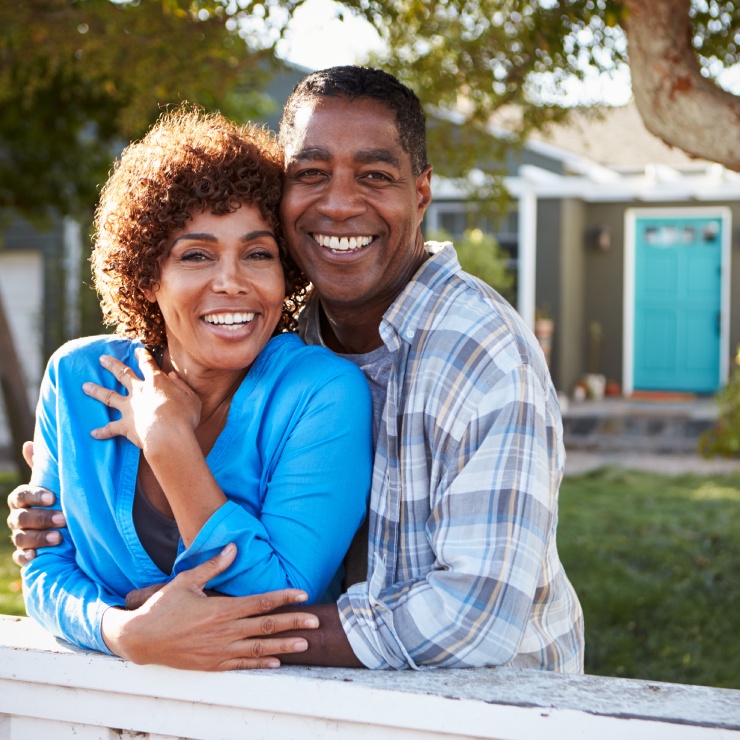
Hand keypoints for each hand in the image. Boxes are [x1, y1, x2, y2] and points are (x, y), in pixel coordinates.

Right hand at [7, 458, 65, 565]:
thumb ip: (42, 467)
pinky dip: (27, 556)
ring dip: (38, 537)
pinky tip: (37, 555)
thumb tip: (29, 443)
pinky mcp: (25, 553)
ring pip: (21, 538)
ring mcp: (20, 536)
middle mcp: (17, 517)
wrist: (64, 527)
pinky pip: (20, 557)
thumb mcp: (52, 483)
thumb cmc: (57, 499)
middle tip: (63, 519)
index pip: (21, 495)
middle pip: (22, 518)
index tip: (52, 497)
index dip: (35, 496)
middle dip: (42, 518)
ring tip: (59, 537)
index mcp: (22, 499)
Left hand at [83, 348, 200, 451]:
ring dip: (96, 390)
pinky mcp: (125, 426)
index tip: (137, 349)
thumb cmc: (184, 416)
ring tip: (84, 386)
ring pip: (109, 396)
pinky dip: (102, 431)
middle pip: (123, 374)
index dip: (143, 355)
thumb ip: (181, 385)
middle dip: (112, 365)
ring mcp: (130, 408)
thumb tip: (173, 376)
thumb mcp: (191, 397)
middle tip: (101, 358)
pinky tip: (93, 433)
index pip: (148, 364)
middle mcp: (139, 391)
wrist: (168, 435)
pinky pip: (111, 428)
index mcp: (157, 382)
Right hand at [104, 543, 319, 670]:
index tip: (302, 595)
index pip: (261, 602)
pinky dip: (261, 664)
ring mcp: (219, 651)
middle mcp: (225, 631)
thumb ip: (214, 566)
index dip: (284, 598)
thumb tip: (233, 548)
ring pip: (259, 649)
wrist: (140, 639)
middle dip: (293, 623)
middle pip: (266, 627)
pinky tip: (276, 663)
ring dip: (283, 646)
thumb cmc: (163, 607)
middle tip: (315, 622)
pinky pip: (242, 665)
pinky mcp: (212, 664)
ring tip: (304, 644)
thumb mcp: (187, 580)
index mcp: (221, 609)